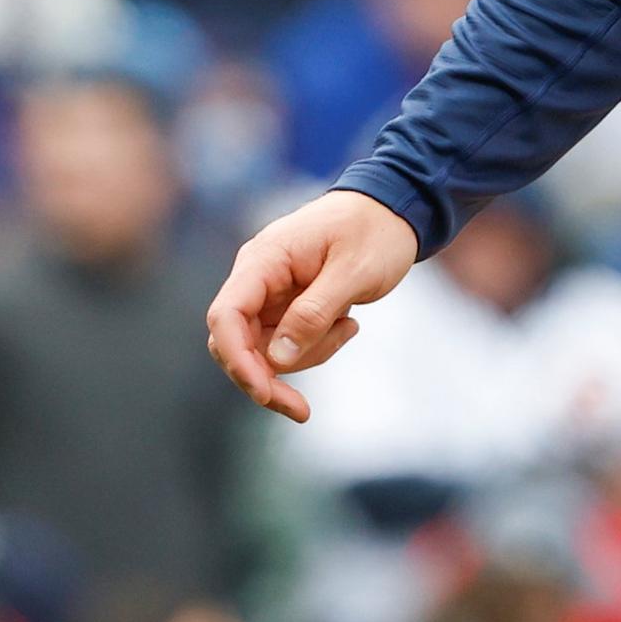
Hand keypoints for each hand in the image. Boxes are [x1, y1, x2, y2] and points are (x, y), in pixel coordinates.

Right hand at [206, 188, 417, 420]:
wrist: (394, 210)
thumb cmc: (376, 232)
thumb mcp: (354, 272)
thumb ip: (313, 313)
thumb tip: (276, 359)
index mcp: (264, 259)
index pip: (226, 316)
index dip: (237, 360)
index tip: (264, 393)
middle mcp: (257, 277)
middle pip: (237, 343)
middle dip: (268, 377)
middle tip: (301, 411)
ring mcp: (270, 293)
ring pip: (265, 350)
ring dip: (307, 354)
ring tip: (349, 325)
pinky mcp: (286, 306)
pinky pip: (287, 344)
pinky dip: (316, 346)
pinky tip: (348, 323)